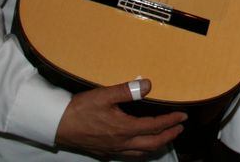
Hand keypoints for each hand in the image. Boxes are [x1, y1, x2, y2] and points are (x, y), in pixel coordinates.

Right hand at [55, 80, 185, 156]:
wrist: (57, 125)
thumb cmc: (80, 109)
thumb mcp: (105, 95)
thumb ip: (128, 90)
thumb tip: (148, 85)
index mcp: (124, 128)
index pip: (155, 126)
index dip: (171, 121)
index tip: (183, 116)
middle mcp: (121, 142)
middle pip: (152, 144)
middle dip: (169, 136)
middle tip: (179, 128)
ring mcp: (112, 149)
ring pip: (140, 152)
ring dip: (156, 145)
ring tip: (165, 137)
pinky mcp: (104, 151)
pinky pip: (129, 154)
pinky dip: (141, 150)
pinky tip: (140, 145)